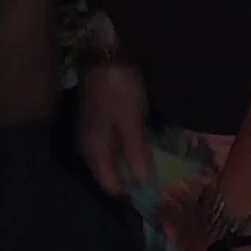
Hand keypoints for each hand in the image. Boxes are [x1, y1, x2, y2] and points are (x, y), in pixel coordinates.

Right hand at [77, 59, 152, 195]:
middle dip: (133, 179)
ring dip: (133, 164)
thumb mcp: (131, 123)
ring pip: (114, 158)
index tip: (157, 198)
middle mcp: (88, 146)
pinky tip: (146, 147)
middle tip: (163, 185)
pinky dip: (131, 148)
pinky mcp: (101, 120)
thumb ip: (136, 154)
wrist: (107, 53)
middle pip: (110, 173)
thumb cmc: (119, 89)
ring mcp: (94, 132)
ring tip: (159, 169)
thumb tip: (142, 185)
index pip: (109, 185)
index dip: (132, 193)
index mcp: (92, 151)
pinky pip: (116, 144)